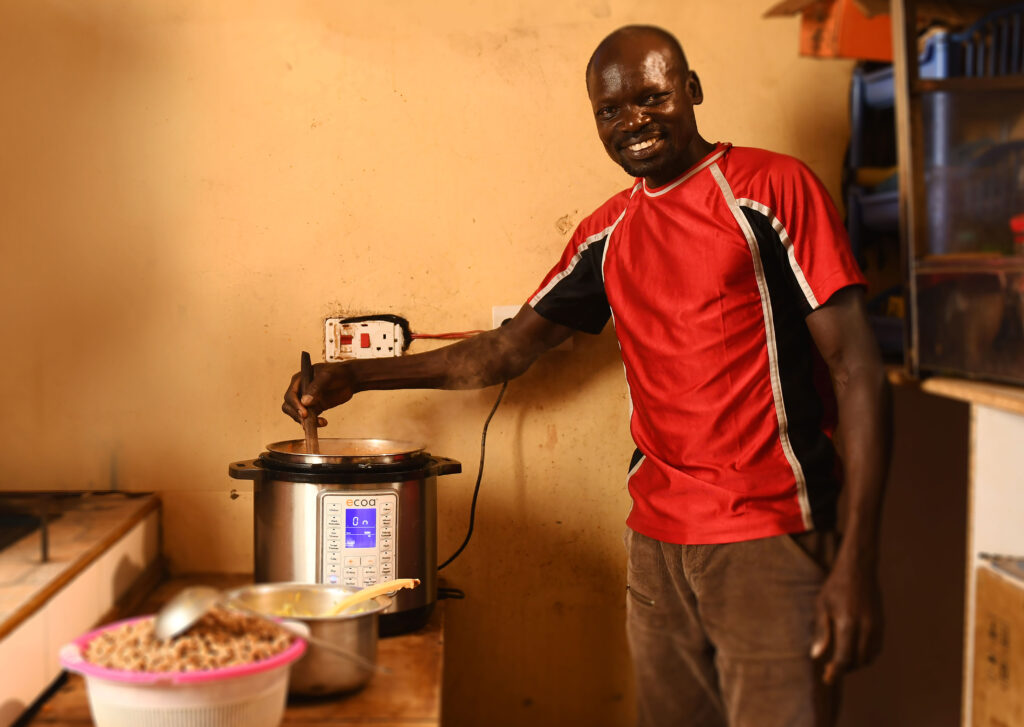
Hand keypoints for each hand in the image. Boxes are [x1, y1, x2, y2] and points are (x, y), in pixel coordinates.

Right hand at [281, 361, 357, 425]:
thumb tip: (305, 402)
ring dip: (306, 422)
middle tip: (308, 422)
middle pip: (289, 407)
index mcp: (299, 380)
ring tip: (321, 422)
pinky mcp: (314, 408)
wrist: (350, 379)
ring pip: (298, 415)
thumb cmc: (338, 373)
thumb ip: (316, 387)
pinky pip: (309, 419)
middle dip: (297, 415)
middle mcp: (300, 391)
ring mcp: (306, 401)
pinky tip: (323, 423)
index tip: (304, 413)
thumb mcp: (327, 376)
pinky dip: (314, 423)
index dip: (295, 405)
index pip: (290, 395)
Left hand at [810, 554, 883, 684]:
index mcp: (848, 624)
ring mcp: (876, 627)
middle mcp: (866, 629)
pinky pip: (875, 649)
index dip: (836, 672)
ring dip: (855, 663)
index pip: (844, 658)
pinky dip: (865, 655)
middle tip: (830, 669)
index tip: (827, 679)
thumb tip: (816, 656)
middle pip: (857, 661)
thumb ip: (821, 632)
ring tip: (840, 661)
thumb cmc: (835, 586)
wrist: (859, 569)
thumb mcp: (822, 606)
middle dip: (844, 669)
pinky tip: (853, 651)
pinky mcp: (881, 625)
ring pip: (868, 658)